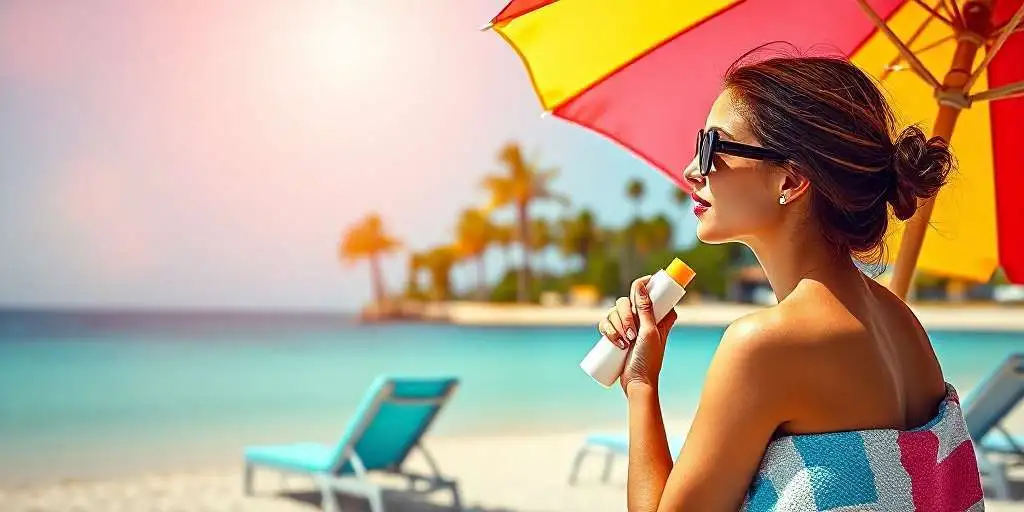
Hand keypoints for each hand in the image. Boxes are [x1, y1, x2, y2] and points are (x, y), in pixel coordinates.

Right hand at [597, 275, 677, 391]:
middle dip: (625, 317)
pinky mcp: (616, 334)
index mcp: (657, 315)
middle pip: (626, 301)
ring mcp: (628, 326)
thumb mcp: (650, 332)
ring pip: (613, 312)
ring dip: (615, 326)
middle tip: (631, 334)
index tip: (638, 293)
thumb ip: (646, 308)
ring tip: (624, 343)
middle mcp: (642, 318)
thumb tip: (641, 284)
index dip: (642, 288)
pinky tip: (614, 343)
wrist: (637, 382)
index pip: (649, 292)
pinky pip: (605, 323)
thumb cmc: (649, 359)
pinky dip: (607, 331)